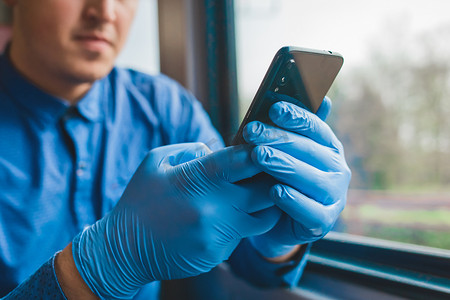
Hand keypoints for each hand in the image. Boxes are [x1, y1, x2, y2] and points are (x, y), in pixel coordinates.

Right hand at [71, 143, 280, 298]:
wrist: (124, 249)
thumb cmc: (140, 200)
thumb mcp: (156, 161)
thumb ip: (191, 150)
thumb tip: (219, 151)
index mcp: (196, 179)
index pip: (243, 161)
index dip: (260, 153)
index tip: (268, 148)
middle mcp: (213, 208)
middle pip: (265, 192)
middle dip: (272, 181)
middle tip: (270, 174)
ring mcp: (218, 234)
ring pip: (262, 218)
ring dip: (263, 206)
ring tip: (251, 197)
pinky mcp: (218, 254)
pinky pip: (241, 236)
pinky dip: (238, 225)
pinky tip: (219, 220)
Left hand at [244, 97, 350, 257]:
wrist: (277, 222)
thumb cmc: (280, 179)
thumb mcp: (283, 153)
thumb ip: (293, 130)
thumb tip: (324, 100)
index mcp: (330, 148)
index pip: (315, 127)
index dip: (295, 117)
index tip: (273, 109)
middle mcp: (337, 170)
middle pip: (308, 150)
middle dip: (278, 139)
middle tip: (252, 132)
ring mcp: (334, 197)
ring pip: (310, 178)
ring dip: (283, 166)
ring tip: (258, 156)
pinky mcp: (324, 222)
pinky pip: (309, 211)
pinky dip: (292, 200)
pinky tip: (274, 192)